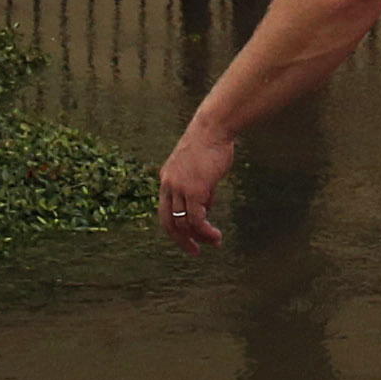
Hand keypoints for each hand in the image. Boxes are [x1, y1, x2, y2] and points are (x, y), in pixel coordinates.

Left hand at [156, 118, 238, 250]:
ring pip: (184, 223)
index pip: (165, 211)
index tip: (188, 237)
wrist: (213, 128)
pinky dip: (205, 232)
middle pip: (168, 222)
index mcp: (166, 179)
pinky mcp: (194, 190)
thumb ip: (200, 189)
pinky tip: (215, 236)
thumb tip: (206, 209)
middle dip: (181, 240)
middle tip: (194, 251)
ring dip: (199, 237)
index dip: (175, 228)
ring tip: (214, 242)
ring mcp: (179, 188)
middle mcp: (168, 185)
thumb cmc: (211, 144)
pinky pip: (196, 219)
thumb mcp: (200, 169)